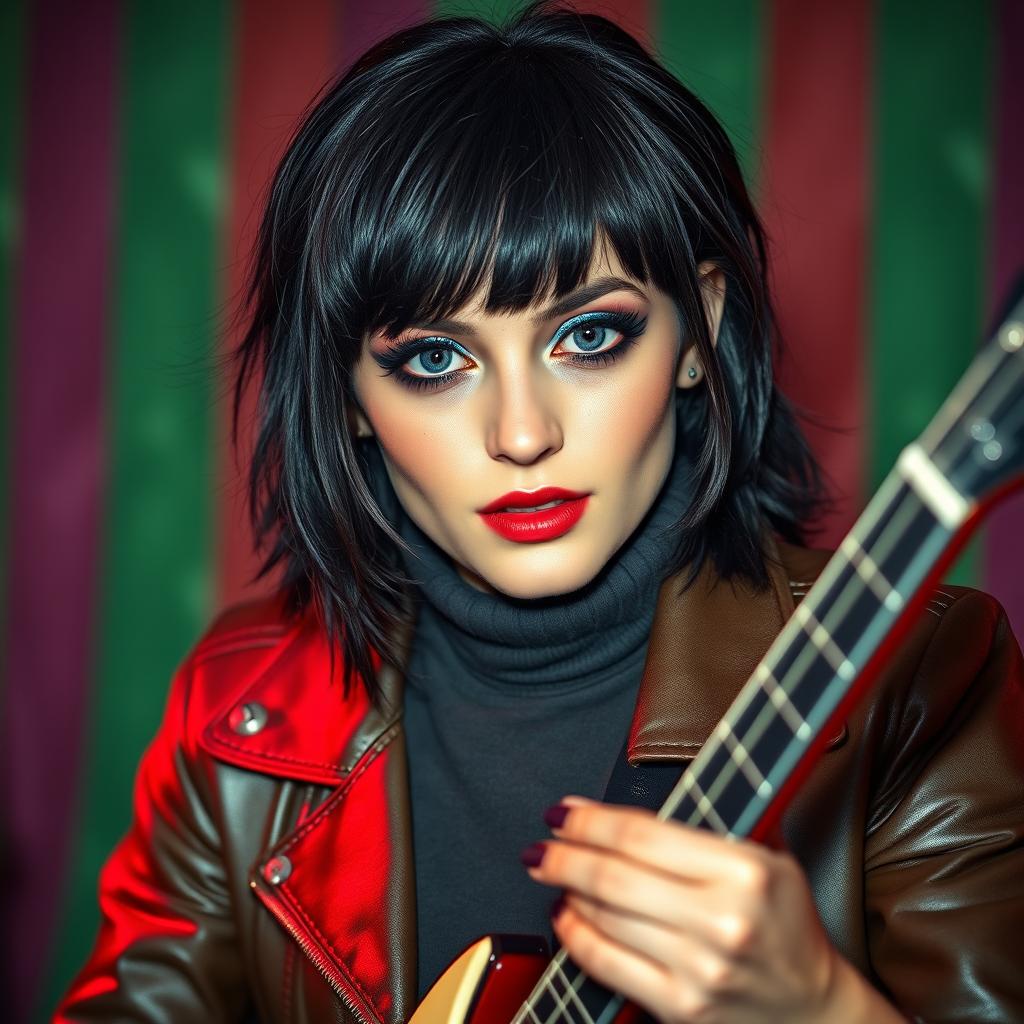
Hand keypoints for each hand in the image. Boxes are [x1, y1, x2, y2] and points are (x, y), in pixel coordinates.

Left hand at [522, 796, 904, 1023]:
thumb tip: (631, 802)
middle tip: (543, 842)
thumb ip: (710, 825)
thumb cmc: (784, 923)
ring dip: (568, 889)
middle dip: (566, 854)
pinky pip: (608, 965)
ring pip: (606, 917)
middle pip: (614, 875)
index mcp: (744, 871)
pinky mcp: (682, 1007)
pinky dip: (576, 936)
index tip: (565, 812)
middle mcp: (722, 920)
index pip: (643, 835)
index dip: (592, 820)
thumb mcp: (767, 857)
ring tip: (553, 872)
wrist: (812, 1009)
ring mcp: (699, 968)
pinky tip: (566, 916)